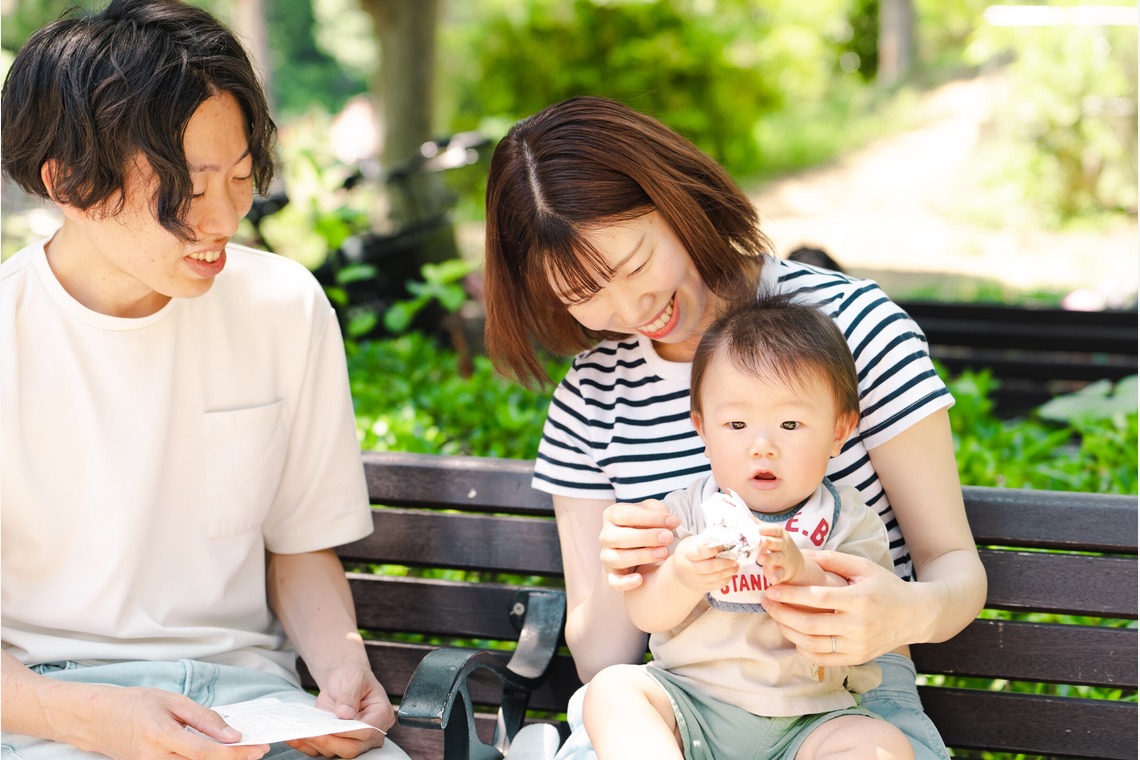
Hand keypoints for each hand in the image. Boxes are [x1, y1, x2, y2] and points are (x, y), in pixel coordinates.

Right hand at [62, 684, 268, 759]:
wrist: (95, 719)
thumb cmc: (132, 703)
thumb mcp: (171, 700)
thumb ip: (204, 718)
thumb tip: (232, 735)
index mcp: (161, 736)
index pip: (205, 753)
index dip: (234, 754)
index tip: (257, 748)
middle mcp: (154, 759)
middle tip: (256, 751)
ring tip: (240, 752)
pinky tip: (215, 753)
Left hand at [286, 664, 394, 757]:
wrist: (343, 680)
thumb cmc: (352, 676)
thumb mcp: (354, 677)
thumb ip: (350, 695)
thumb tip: (345, 714)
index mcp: (381, 714)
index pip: (368, 730)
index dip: (350, 732)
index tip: (332, 726)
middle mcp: (370, 732)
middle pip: (352, 748)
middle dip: (330, 742)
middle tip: (312, 733)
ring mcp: (353, 740)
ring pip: (336, 752)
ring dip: (316, 745)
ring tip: (299, 734)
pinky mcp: (337, 742)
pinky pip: (322, 750)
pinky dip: (307, 746)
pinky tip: (295, 738)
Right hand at [599, 499, 678, 590]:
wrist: (638, 542)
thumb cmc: (646, 523)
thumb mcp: (652, 511)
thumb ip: (659, 511)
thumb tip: (669, 521)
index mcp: (613, 515)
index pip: (627, 515)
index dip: (650, 518)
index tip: (673, 521)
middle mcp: (606, 536)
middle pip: (619, 537)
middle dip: (646, 538)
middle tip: (668, 537)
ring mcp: (607, 556)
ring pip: (617, 559)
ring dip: (641, 557)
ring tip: (663, 553)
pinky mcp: (612, 574)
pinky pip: (614, 581)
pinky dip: (625, 582)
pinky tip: (641, 579)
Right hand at [669, 536, 739, 593]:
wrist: (679, 572)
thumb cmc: (688, 554)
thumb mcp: (692, 543)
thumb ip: (705, 541)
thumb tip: (723, 540)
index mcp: (687, 554)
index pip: (700, 552)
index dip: (714, 549)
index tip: (724, 546)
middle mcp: (690, 568)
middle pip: (709, 567)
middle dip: (725, 563)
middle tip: (734, 559)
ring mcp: (695, 580)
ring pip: (715, 578)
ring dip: (728, 572)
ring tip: (736, 566)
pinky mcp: (701, 588)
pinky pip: (716, 586)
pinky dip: (726, 579)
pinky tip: (730, 573)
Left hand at [758, 525, 803, 584]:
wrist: (795, 564)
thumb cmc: (777, 545)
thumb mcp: (772, 534)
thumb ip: (759, 526)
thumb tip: (742, 514)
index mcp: (779, 534)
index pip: (774, 529)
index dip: (766, 529)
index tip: (756, 528)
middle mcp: (783, 545)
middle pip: (776, 542)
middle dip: (767, 542)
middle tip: (759, 542)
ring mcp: (784, 559)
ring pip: (777, 558)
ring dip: (769, 558)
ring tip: (760, 560)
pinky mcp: (784, 572)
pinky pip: (780, 574)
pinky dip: (776, 576)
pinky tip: (772, 579)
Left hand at [762, 549, 913, 664]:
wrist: (915, 616)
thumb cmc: (886, 587)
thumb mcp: (863, 567)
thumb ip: (833, 559)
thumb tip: (803, 554)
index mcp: (860, 600)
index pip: (817, 598)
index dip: (790, 595)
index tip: (772, 589)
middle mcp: (859, 626)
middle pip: (810, 625)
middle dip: (782, 613)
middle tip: (767, 602)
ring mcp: (858, 646)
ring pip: (812, 644)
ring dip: (788, 631)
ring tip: (776, 616)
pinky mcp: (857, 658)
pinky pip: (822, 659)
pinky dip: (803, 648)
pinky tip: (793, 634)